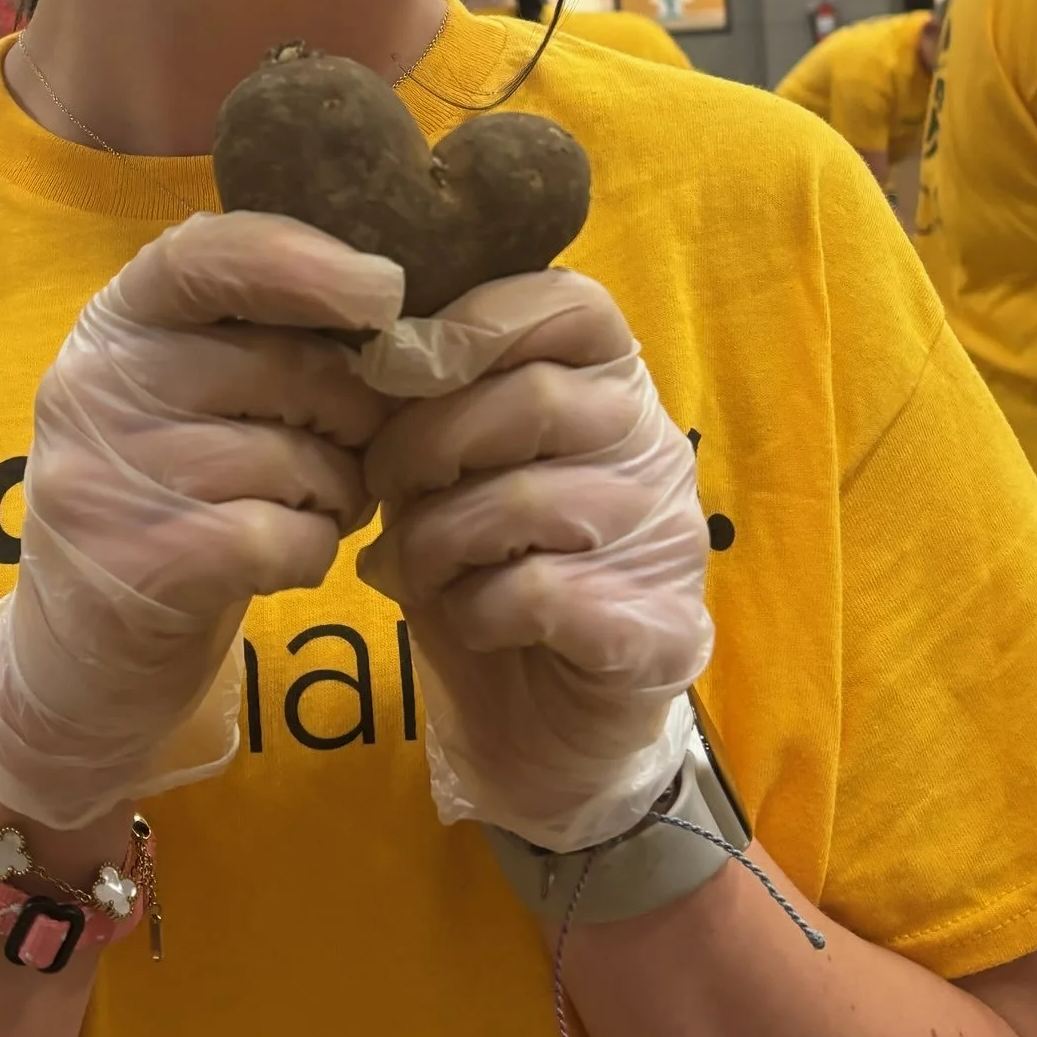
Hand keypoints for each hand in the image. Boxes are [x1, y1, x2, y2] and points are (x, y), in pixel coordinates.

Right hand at [0, 214, 399, 827]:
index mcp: (112, 323)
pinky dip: (310, 551)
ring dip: (334, 493)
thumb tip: (397, 309)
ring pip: (300, 458)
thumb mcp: (186, 397)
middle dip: (350, 415)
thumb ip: (259, 339)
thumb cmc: (171, 502)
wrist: (80, 662)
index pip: (206, 251)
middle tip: (337, 451)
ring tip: (298, 509)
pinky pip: (286, 535)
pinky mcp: (141, 563)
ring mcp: (107, 475)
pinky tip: (282, 558)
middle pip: (289, 366)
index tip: (384, 290)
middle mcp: (95, 385)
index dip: (305, 261)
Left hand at [357, 269, 713, 849]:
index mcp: (608, 388)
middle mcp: (654, 448)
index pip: (571, 304)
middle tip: (384, 491)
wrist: (540, 732)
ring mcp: (669, 539)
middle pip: (537, 397)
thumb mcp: (443, 481)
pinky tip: (472, 622)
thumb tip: (366, 365)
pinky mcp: (663, 631)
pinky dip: (479, 609)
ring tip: (417, 570)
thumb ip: (423, 414)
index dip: (477, 321)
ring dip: (440, 539)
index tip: (395, 365)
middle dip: (427, 444)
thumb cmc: (486, 578)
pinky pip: (543, 592)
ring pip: (531, 499)